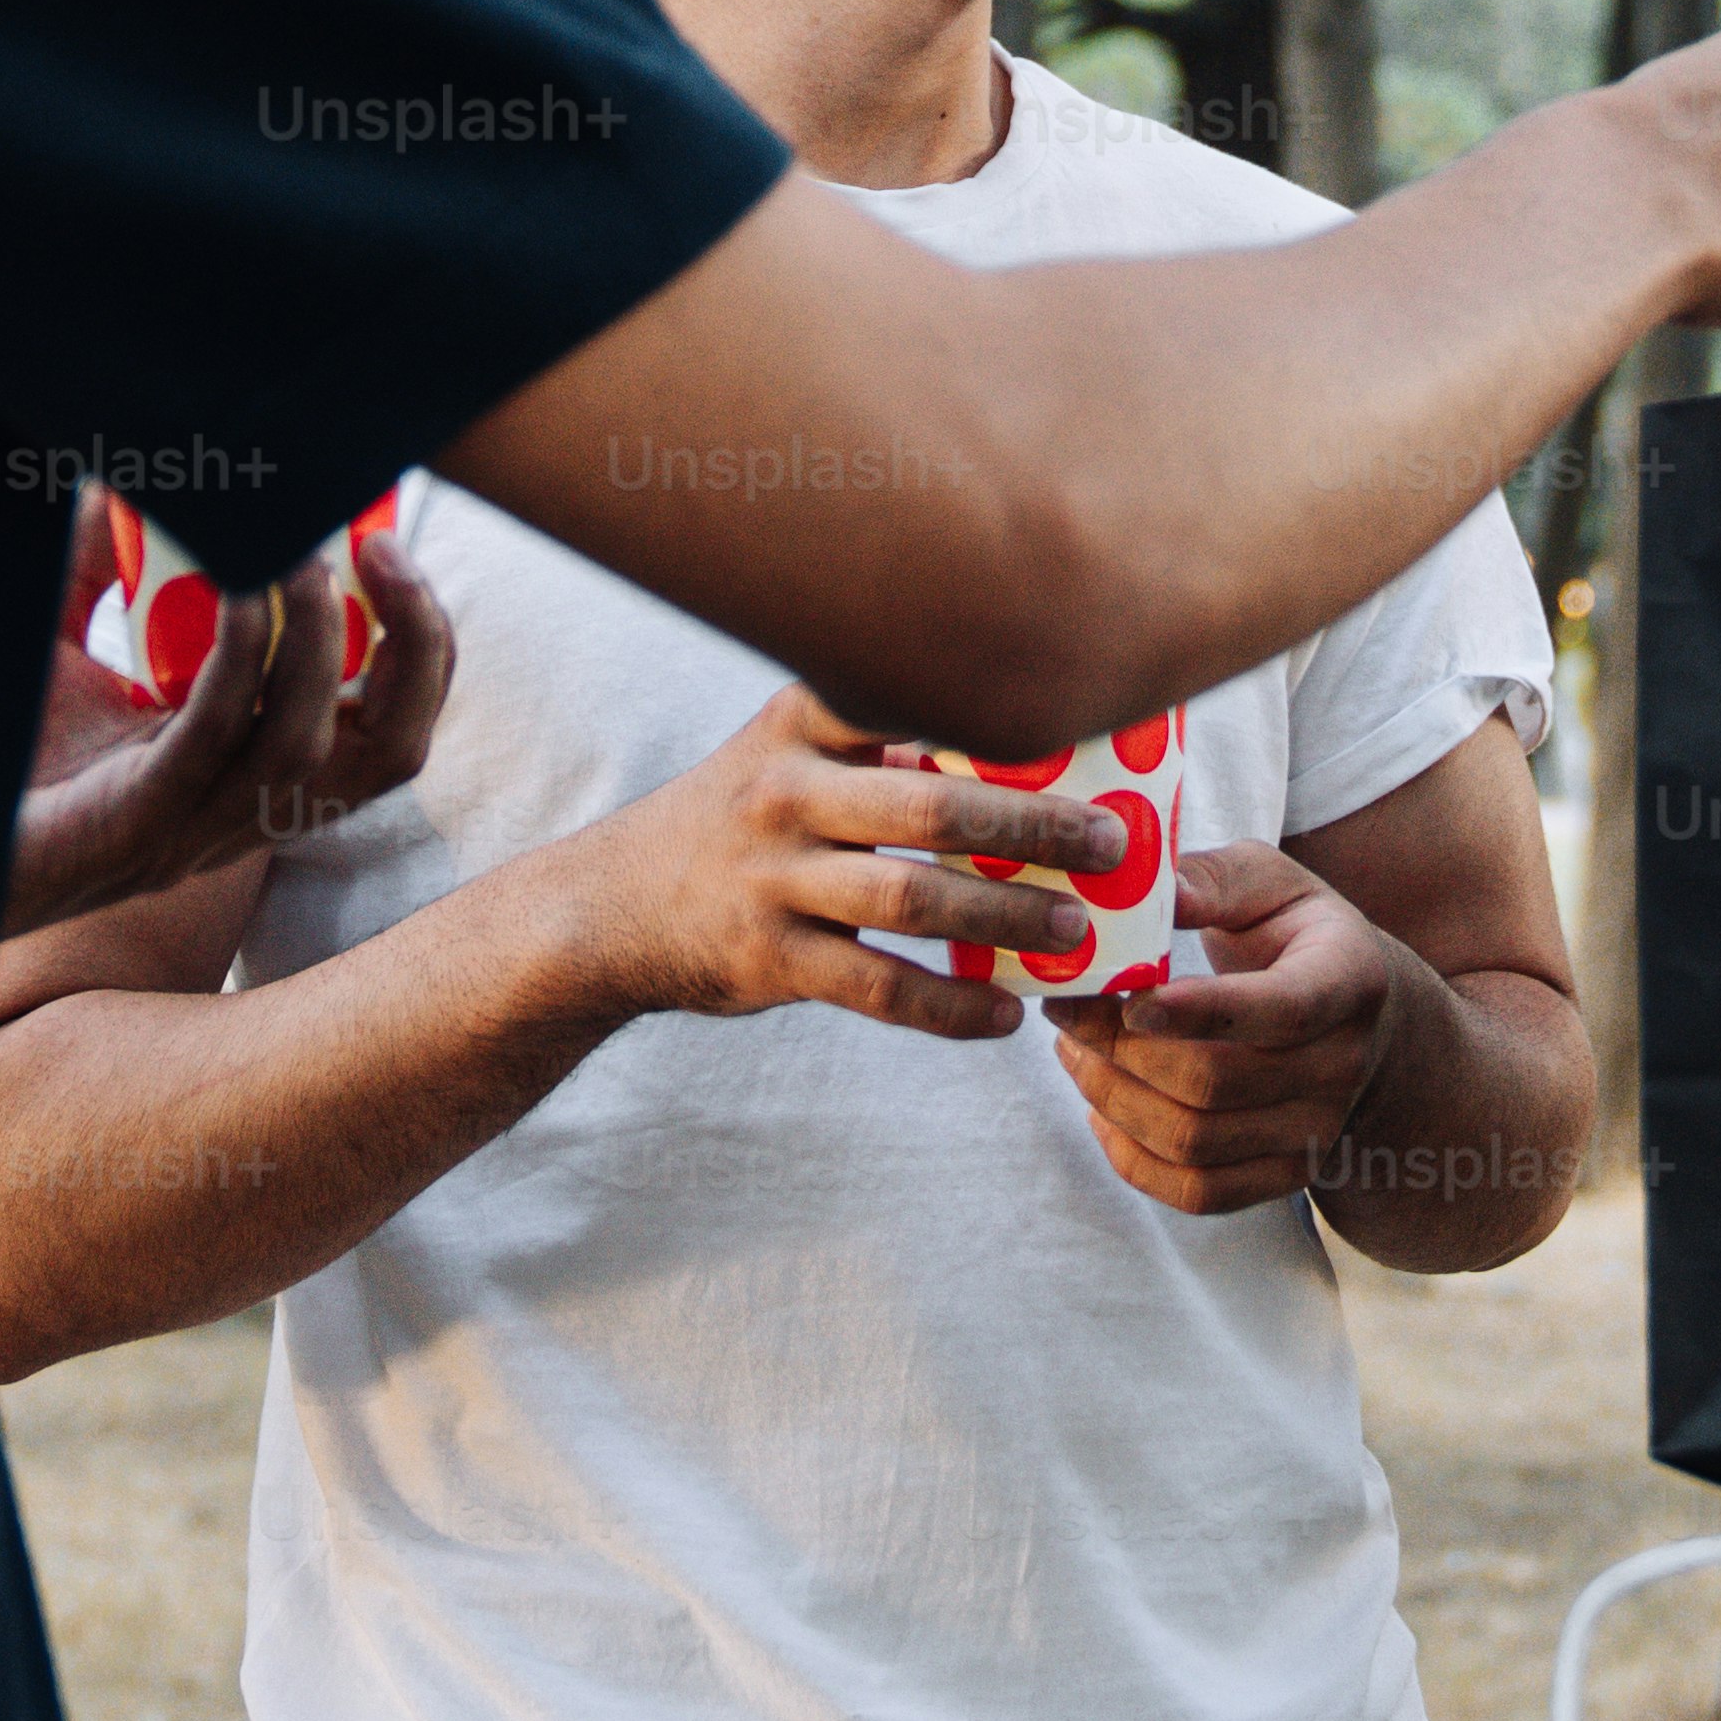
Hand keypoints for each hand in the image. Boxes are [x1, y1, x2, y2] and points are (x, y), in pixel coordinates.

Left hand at [11, 496, 455, 929]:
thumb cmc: (1, 759)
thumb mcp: (68, 650)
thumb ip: (100, 566)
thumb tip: (125, 473)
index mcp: (259, 783)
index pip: (388, 730)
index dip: (420, 646)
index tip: (390, 551)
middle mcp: (248, 815)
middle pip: (391, 751)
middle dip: (416, 645)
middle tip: (384, 550)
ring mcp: (199, 825)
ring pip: (308, 746)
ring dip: (319, 641)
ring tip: (304, 557)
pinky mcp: (143, 818)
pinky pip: (216, 736)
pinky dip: (240, 658)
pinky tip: (237, 589)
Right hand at [548, 685, 1131, 1040]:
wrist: (608, 910)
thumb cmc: (734, 822)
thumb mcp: (787, 753)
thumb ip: (881, 741)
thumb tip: (1024, 738)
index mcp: (806, 725)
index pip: (918, 703)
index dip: (1008, 718)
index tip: (1094, 729)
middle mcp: (788, 792)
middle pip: (935, 806)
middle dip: (1036, 828)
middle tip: (1111, 846)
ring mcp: (774, 878)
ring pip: (914, 900)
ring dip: (1009, 920)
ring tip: (1077, 932)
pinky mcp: (768, 958)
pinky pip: (878, 988)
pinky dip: (950, 1007)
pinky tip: (1004, 1016)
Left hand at [1048, 838, 1415, 1214]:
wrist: (1361, 1021)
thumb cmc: (1296, 937)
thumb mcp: (1271, 885)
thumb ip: (1213, 881)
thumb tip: (1152, 891)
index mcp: (1348, 979)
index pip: (1282, 1008)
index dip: (1201, 1011)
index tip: (1129, 1000)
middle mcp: (1342, 1066)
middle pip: (1215, 1083)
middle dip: (1120, 1048)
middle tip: (1067, 1009)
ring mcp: (1316, 1131)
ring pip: (1195, 1142)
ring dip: (1113, 1099)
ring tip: (1074, 1051)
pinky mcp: (1285, 1176)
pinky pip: (1198, 1193)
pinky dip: (1134, 1160)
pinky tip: (1103, 1111)